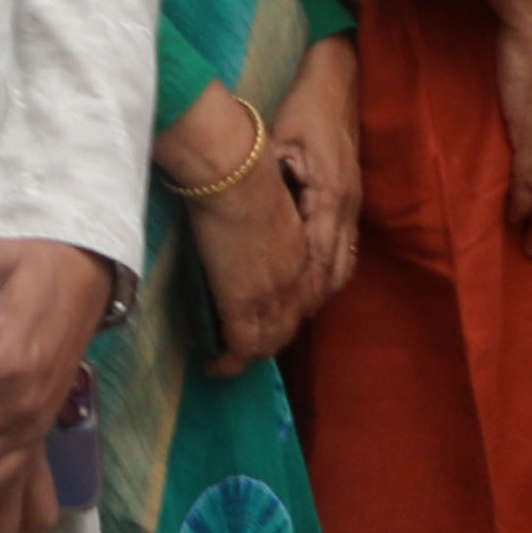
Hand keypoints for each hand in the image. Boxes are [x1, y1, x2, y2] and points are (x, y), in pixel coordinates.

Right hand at [174, 95, 314, 376]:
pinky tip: (215, 364)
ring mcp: (275, 290)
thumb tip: (261, 220)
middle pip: (294, 320)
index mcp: (310, 247)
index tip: (274, 310)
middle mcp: (300, 274)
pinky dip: (230, 361)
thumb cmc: (251, 168)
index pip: (315, 290)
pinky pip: (242, 345)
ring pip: (271, 338)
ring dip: (253, 350)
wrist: (235, 168)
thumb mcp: (277, 192)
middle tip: (250, 340)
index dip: (295, 306)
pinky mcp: (245, 300)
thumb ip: (276, 215)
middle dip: (274, 335)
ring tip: (231, 357)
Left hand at [267, 34, 362, 328]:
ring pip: (335, 275)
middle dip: (290, 317)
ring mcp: (351, 210)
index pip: (307, 268)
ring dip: (308, 303)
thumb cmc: (304, 108)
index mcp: (328, 199)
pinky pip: (342, 258)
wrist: (338, 82)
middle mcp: (345, 212)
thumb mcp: (275, 140)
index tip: (248, 335)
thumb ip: (265, 179)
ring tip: (276, 330)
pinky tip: (307, 293)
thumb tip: (235, 210)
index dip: (279, 305)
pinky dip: (324, 283)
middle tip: (250, 347)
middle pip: (324, 282)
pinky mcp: (349, 205)